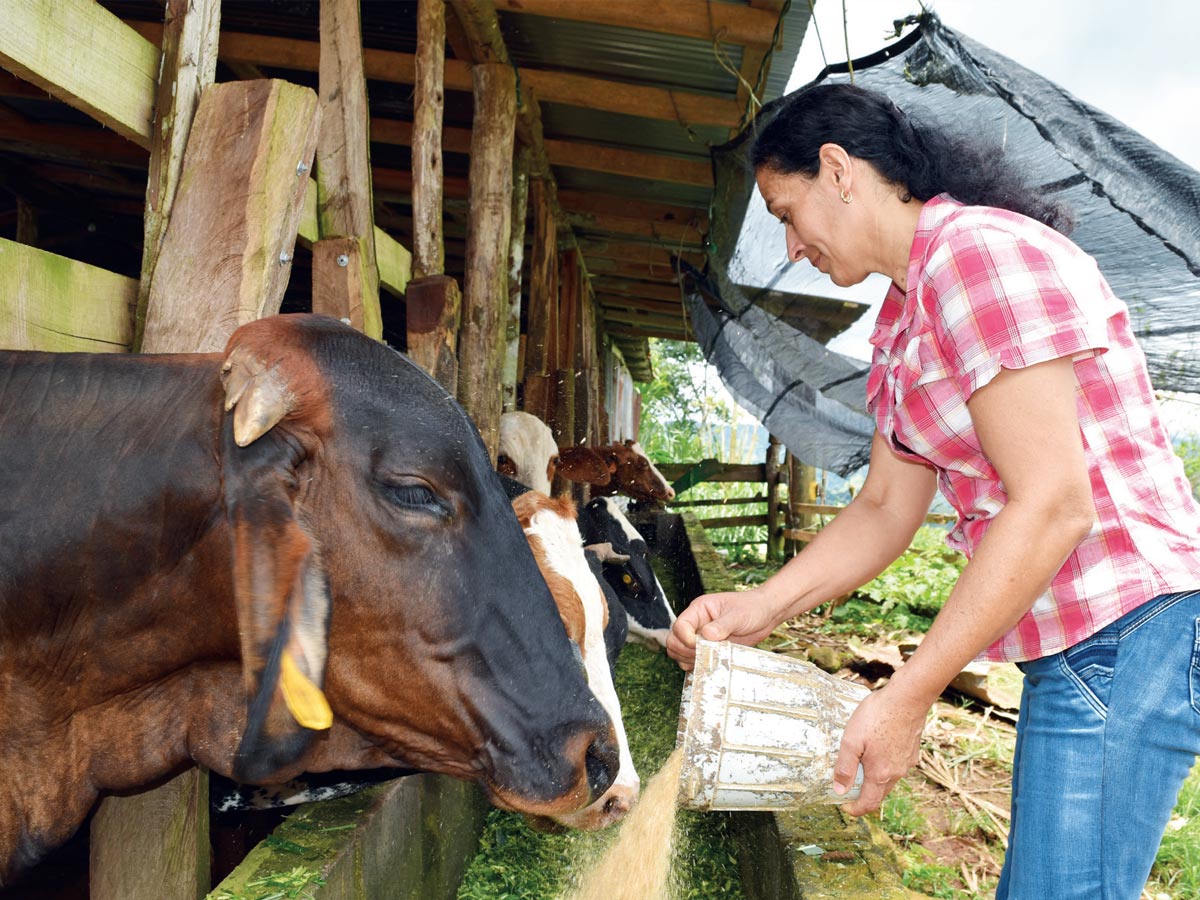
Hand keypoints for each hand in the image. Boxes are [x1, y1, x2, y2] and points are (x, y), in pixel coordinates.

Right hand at [666, 587, 783, 670]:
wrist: (765, 615)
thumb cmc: (752, 608)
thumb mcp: (738, 615)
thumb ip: (722, 625)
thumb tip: (706, 635)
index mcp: (699, 610)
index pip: (680, 625)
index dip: (685, 639)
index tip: (700, 645)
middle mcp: (696, 624)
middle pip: (674, 641)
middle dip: (686, 651)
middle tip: (706, 655)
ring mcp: (700, 638)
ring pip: (680, 653)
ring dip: (691, 660)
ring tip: (711, 659)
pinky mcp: (708, 650)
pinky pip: (693, 661)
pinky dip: (698, 666)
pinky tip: (712, 664)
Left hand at [832, 683, 926, 815]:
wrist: (907, 698)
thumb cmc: (877, 716)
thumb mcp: (851, 741)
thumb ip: (845, 768)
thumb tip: (840, 791)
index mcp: (880, 774)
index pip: (869, 803)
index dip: (856, 809)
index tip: (845, 807)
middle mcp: (897, 772)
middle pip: (879, 793)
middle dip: (864, 795)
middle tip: (849, 787)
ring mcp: (907, 761)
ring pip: (889, 779)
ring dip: (875, 779)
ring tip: (861, 766)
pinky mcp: (912, 750)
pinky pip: (897, 765)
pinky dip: (885, 766)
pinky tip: (878, 750)